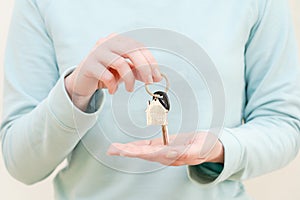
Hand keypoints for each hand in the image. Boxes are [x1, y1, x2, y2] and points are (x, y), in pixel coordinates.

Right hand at [65, 33, 161, 109]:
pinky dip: (113, 85)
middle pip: (131, 51)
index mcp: (118, 40)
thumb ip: (139, 71)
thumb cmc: (106, 73)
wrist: (83, 81)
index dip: (150, 61)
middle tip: (149, 82)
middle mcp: (107, 42)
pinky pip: (107, 75)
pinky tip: (113, 90)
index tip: (156, 75)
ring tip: (130, 89)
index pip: (139, 46)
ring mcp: (97, 52)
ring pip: (120, 63)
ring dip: (129, 79)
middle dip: (144, 68)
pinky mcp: (89, 65)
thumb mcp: (125, 72)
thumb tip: (157, 76)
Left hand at [107, 132, 223, 165]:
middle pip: (142, 154)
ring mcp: (162, 152)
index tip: (126, 151)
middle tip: (112, 149)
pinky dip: (136, 145)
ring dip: (127, 149)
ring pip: (142, 151)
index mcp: (172, 157)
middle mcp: (164, 156)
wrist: (209, 146)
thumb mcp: (198, 149)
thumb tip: (168, 153)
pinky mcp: (163, 146)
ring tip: (114, 148)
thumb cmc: (205, 147)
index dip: (137, 152)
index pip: (151, 155)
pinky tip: (127, 146)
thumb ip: (185, 152)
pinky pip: (147, 146)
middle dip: (126, 152)